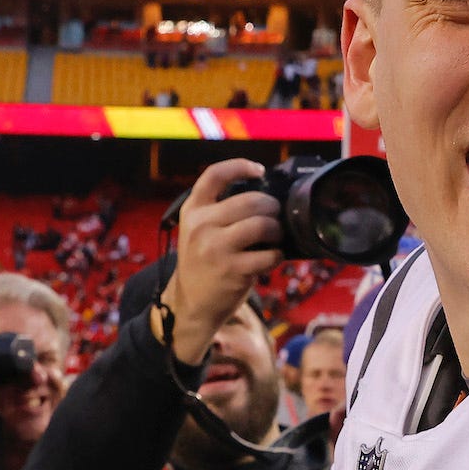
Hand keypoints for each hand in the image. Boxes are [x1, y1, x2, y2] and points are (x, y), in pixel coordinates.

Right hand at [164, 160, 280, 364]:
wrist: (191, 302)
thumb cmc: (202, 261)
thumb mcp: (197, 229)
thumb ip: (219, 209)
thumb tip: (263, 191)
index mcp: (193, 209)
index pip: (215, 175)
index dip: (240, 166)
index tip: (259, 170)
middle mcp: (201, 225)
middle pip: (251, 200)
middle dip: (271, 206)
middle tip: (274, 215)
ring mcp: (216, 248)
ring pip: (262, 224)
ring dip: (277, 230)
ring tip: (275, 236)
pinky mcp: (233, 270)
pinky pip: (269, 254)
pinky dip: (277, 255)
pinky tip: (271, 258)